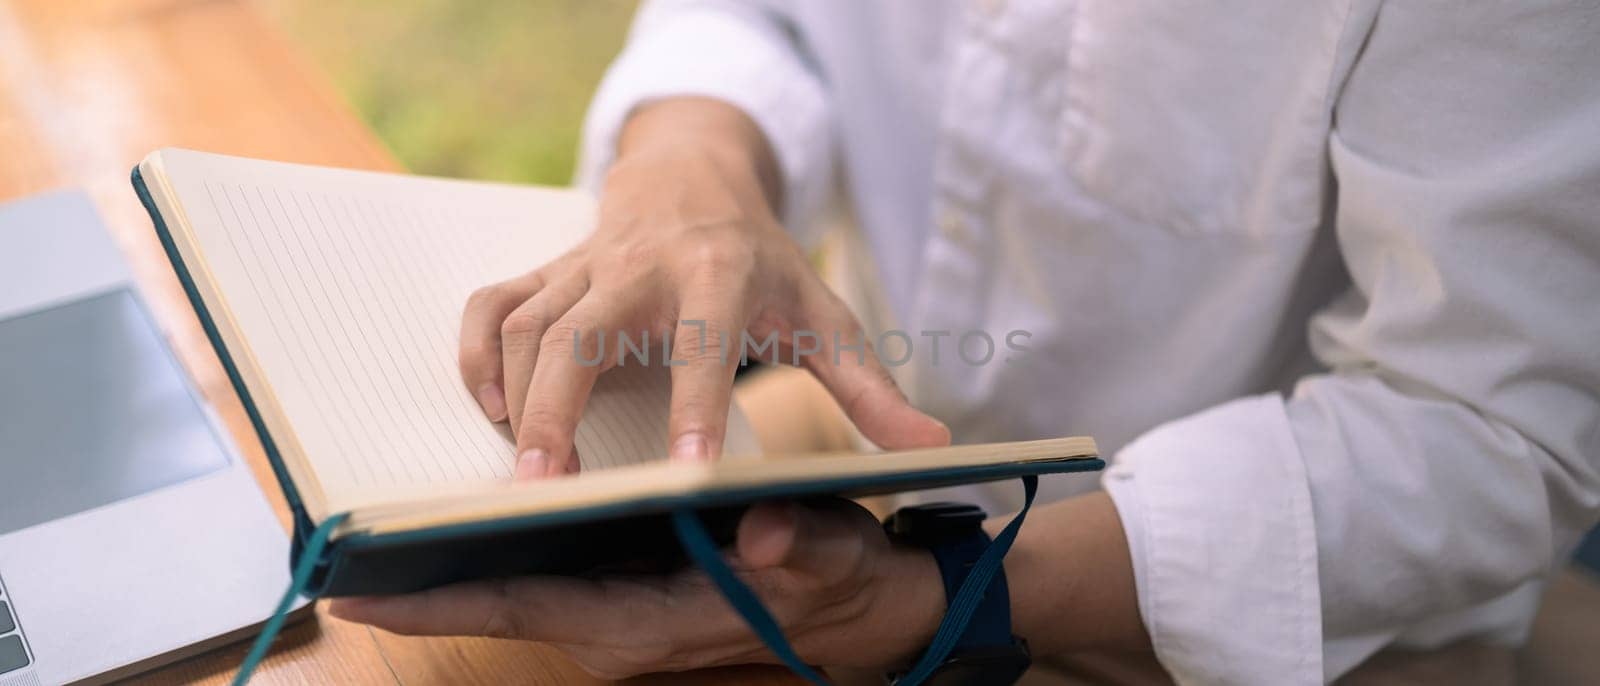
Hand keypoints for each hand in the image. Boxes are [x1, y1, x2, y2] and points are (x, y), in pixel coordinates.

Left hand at [328, 499, 944, 678]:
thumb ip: (804, 550)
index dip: (438, 601)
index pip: (525, 608)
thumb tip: (770, 541)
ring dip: (444, 577)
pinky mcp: (623, 594)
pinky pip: (537, 583)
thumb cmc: (842, 582)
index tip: (357, 587)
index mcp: (648, 620)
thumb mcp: (833, 559)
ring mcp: (615, 613)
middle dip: (415, 592)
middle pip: (496, 608)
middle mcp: (616, 625)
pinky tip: (456, 526)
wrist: (866, 608)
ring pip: (510, 597)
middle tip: (330, 562)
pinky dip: (488, 562)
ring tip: (371, 542)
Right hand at [459, 97, 948, 477]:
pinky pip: (492, 304)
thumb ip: (871, 390)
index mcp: (719, 278)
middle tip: (544, 486)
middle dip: (557, 408)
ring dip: (513, 392)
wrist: (698, 179)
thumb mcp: (827, 318)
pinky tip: (491, 410)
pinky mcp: (548, 268)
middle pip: (581, 332)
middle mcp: (642, 266)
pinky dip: (478, 355)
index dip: (697, 407)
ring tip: (519, 468)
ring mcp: (586, 265)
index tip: (685, 476)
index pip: (705, 343)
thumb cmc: (765, 264)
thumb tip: (932, 450)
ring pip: (527, 322)